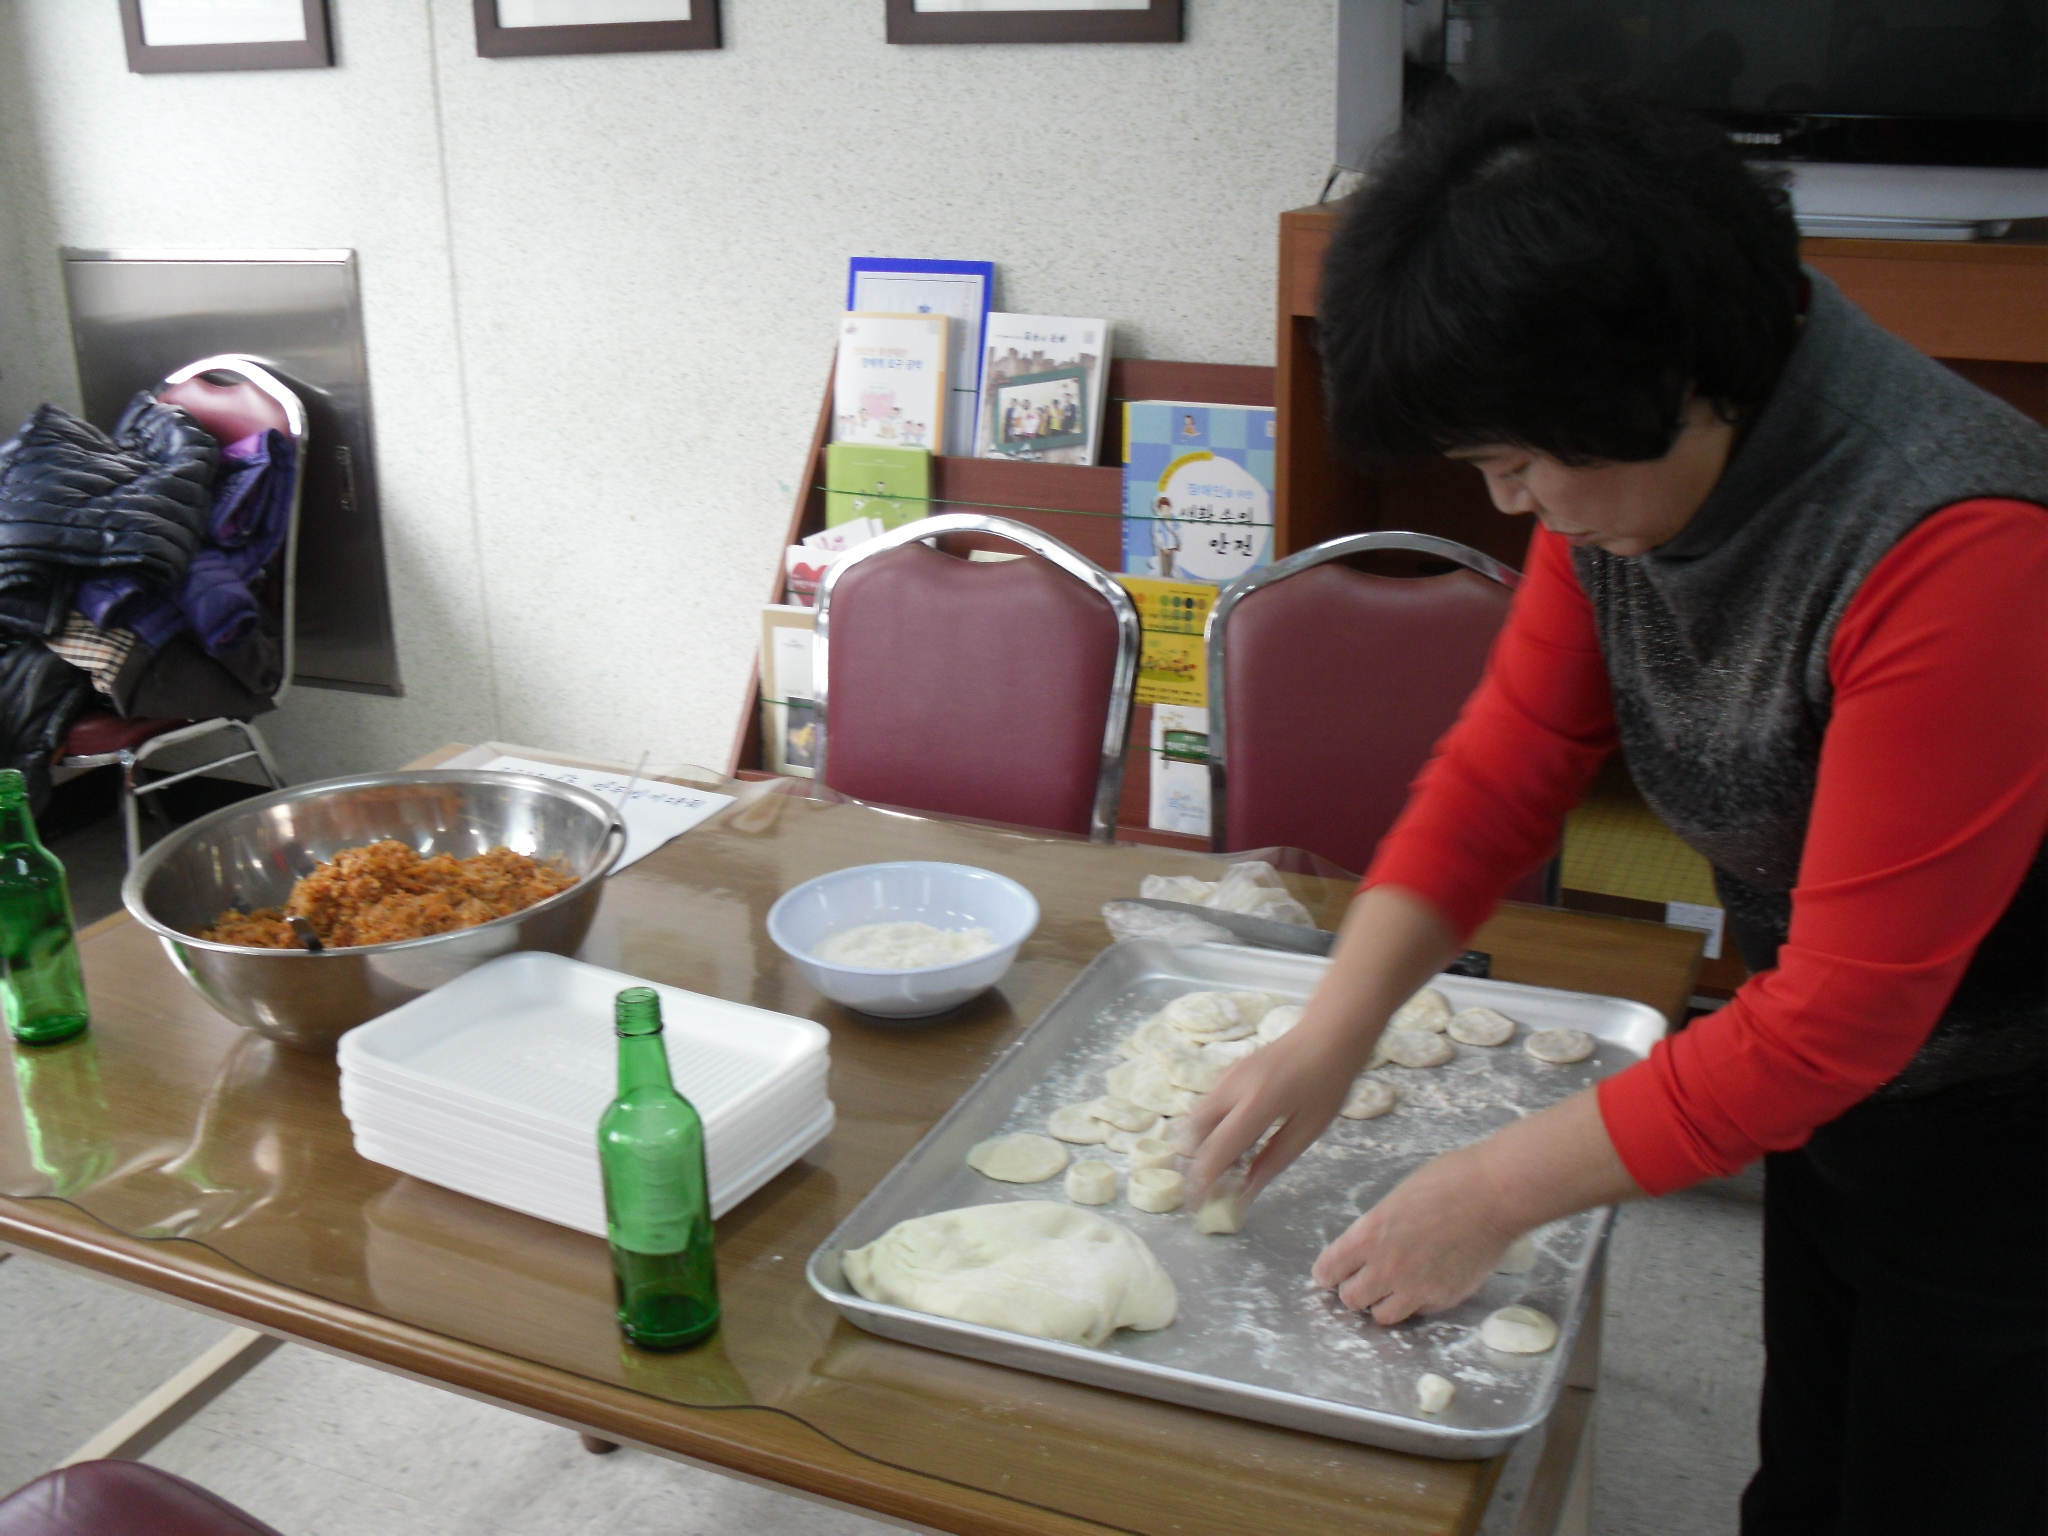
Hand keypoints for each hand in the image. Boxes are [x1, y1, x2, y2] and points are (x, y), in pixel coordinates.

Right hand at [1183, 885, 1462, 1203]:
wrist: (1329, 1033)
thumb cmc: (1328, 1082)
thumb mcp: (1309, 1129)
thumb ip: (1274, 1160)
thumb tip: (1247, 1190)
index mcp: (1255, 1105)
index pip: (1217, 1150)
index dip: (1204, 1180)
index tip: (1196, 1205)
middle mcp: (1231, 1089)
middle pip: (1195, 1132)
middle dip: (1195, 1162)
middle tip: (1208, 1188)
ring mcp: (1227, 1077)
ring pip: (1198, 1118)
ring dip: (1203, 1145)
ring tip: (1225, 1170)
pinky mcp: (1230, 1073)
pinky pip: (1210, 1106)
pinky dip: (1212, 1129)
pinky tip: (1235, 1143)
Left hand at [1311, 1147, 1516, 1324]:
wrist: (1493, 1195)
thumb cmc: (1446, 1182)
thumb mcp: (1395, 1200)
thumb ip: (1376, 1229)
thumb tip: (1368, 1247)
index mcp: (1368, 1235)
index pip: (1328, 1270)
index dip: (1328, 1272)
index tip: (1331, 1272)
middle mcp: (1386, 1267)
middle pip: (1350, 1299)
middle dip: (1353, 1290)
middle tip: (1363, 1280)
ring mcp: (1416, 1288)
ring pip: (1381, 1316)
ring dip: (1382, 1303)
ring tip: (1392, 1289)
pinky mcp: (1444, 1299)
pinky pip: (1418, 1312)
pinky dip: (1415, 1303)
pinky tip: (1424, 1284)